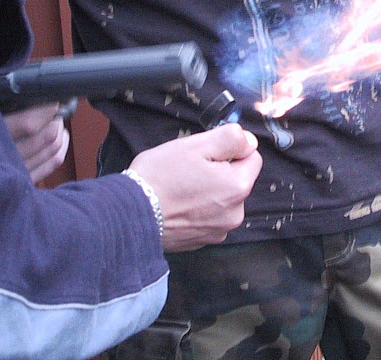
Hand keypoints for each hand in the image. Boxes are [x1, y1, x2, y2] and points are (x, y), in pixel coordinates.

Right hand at [4, 104, 69, 182]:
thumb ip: (4, 110)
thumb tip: (36, 98)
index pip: (28, 124)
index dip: (47, 110)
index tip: (53, 99)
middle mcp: (6, 159)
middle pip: (48, 136)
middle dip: (57, 119)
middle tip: (55, 109)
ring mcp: (18, 173)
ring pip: (54, 150)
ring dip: (61, 131)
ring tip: (57, 120)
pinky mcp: (26, 181)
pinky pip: (53, 164)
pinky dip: (63, 147)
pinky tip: (62, 137)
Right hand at [128, 123, 262, 252]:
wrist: (128, 215)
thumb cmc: (160, 178)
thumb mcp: (196, 145)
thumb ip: (231, 138)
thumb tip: (249, 141)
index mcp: (238, 188)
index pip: (252, 157)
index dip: (230, 149)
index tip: (206, 153)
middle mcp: (235, 214)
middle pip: (236, 179)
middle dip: (218, 171)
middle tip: (189, 168)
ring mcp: (218, 231)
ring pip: (222, 199)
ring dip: (208, 191)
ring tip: (179, 187)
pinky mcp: (201, 241)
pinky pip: (208, 216)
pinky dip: (196, 209)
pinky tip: (176, 204)